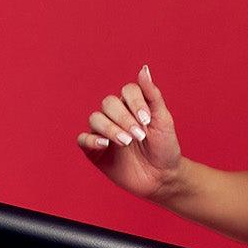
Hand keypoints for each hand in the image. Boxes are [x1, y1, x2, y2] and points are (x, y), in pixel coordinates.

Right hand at [76, 64, 183, 200]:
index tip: (148, 121)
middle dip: (124, 118)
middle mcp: (116, 116)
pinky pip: (83, 140)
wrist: (162, 178)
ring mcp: (104, 133)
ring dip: (110, 128)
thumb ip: (152, 95)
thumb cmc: (164, 148)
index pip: (127, 91)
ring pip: (95, 118)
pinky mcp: (96, 152)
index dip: (135, 102)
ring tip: (126, 143)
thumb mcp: (163, 120)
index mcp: (132, 105)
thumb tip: (144, 68)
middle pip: (108, 103)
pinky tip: (105, 144)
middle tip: (139, 136)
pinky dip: (91, 139)